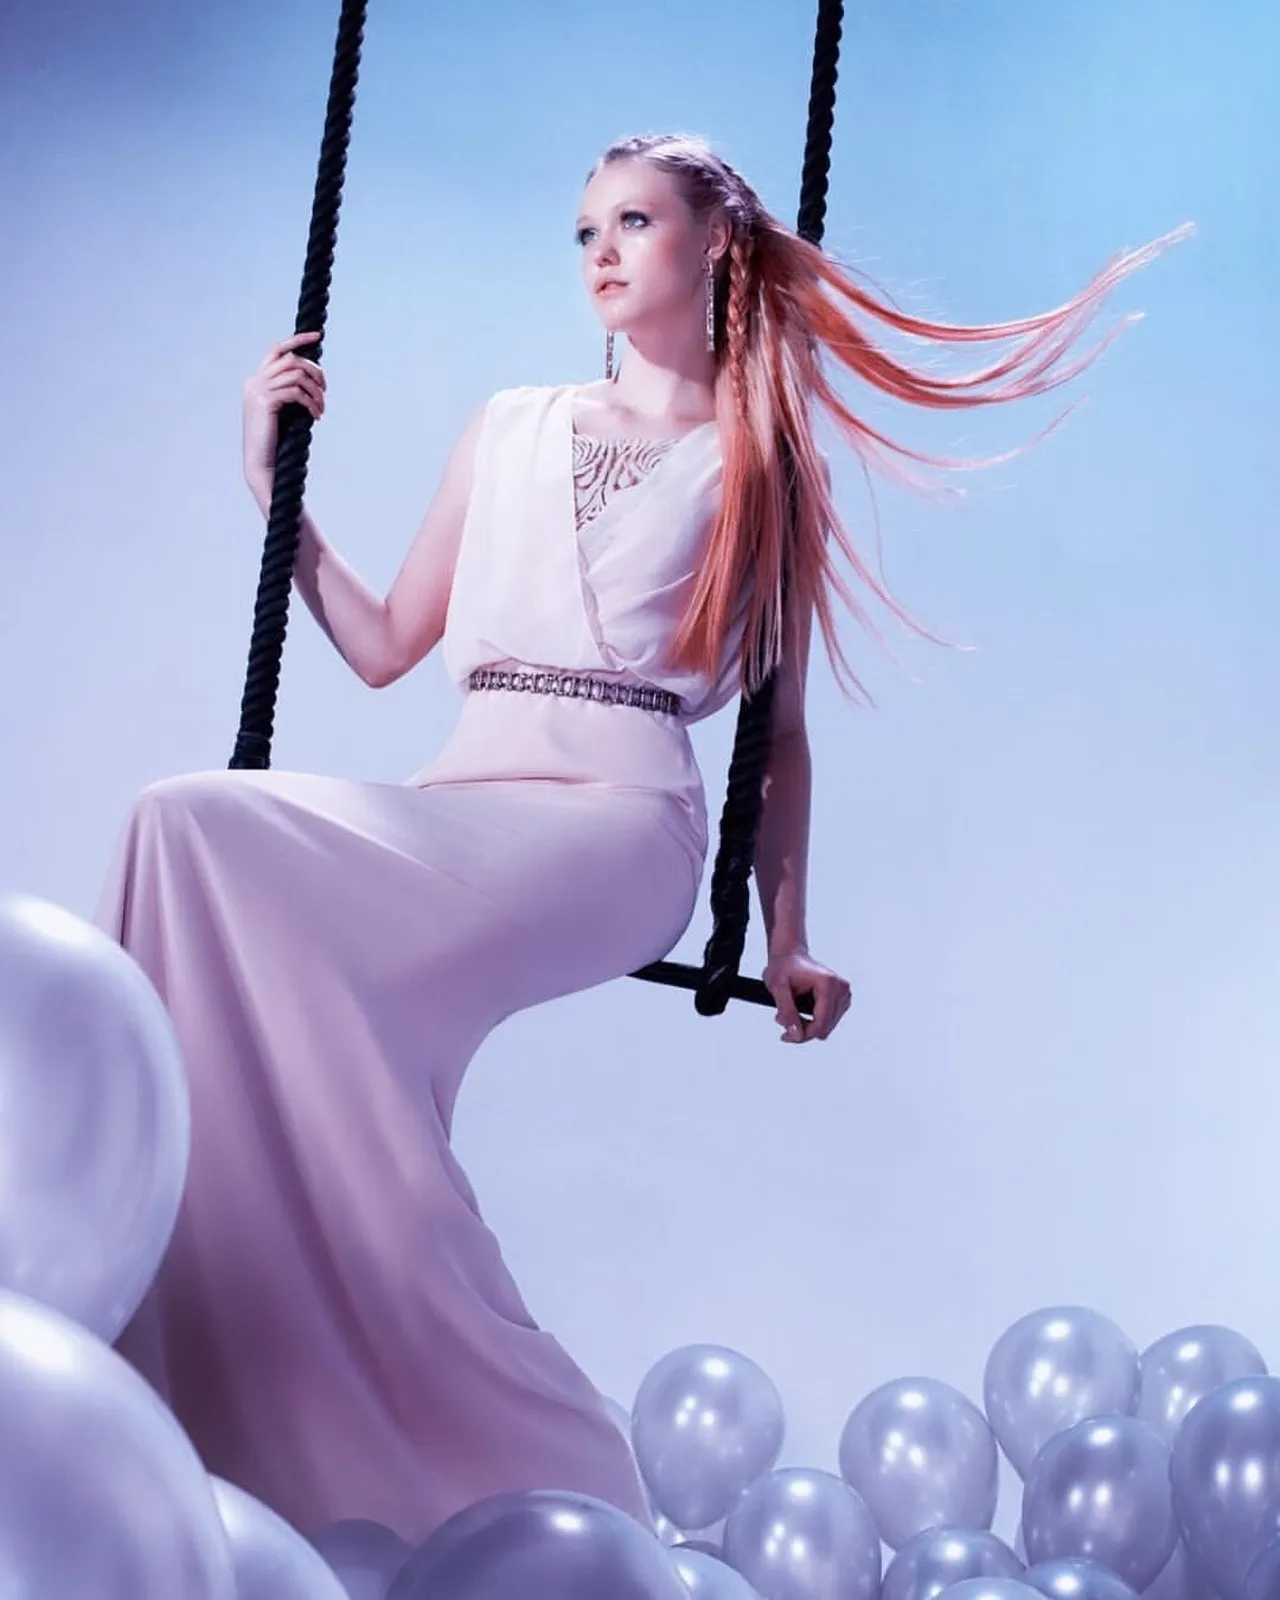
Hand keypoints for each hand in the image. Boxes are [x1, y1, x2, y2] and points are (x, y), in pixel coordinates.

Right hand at [242, 331, 325, 485]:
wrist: (262, 464)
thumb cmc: (276, 441)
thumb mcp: (282, 411)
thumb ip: (289, 391)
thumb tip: (311, 375)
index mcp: (256, 381)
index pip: (277, 351)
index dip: (297, 340)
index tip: (317, 336)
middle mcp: (254, 381)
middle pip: (291, 360)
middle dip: (314, 372)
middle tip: (325, 390)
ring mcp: (257, 390)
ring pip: (297, 375)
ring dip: (316, 392)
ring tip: (321, 410)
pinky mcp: (265, 401)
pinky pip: (296, 392)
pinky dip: (311, 403)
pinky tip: (316, 416)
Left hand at [762, 947, 851, 1043]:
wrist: (790, 956)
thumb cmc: (783, 967)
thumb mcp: (778, 988)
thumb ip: (787, 1012)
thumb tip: (797, 1035)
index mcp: (828, 983)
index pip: (821, 1023)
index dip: (803, 1035)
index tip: (785, 1036)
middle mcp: (841, 988)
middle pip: (825, 1028)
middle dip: (803, 1030)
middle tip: (784, 1022)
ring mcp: (844, 994)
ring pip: (826, 1027)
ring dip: (806, 1026)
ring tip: (789, 1015)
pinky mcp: (842, 999)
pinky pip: (827, 1022)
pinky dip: (812, 1021)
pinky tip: (799, 1012)